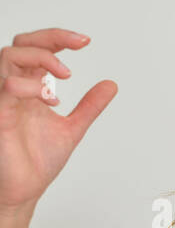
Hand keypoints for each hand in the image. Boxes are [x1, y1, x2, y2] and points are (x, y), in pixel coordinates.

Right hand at [0, 28, 116, 212]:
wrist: (24, 189)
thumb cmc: (38, 161)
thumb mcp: (73, 127)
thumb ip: (89, 106)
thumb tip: (111, 85)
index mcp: (29, 88)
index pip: (36, 49)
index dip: (58, 39)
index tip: (86, 42)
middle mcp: (13, 88)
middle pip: (21, 44)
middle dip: (51, 38)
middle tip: (80, 45)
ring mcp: (3, 99)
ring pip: (8, 56)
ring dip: (41, 58)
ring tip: (65, 76)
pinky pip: (7, 87)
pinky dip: (30, 86)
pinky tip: (49, 98)